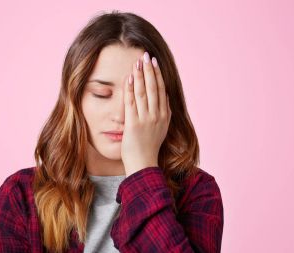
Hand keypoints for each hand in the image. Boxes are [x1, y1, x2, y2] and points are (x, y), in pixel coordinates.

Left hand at [121, 52, 171, 176]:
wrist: (143, 164)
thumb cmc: (149, 148)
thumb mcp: (161, 129)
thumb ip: (163, 114)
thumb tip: (164, 98)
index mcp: (164, 116)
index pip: (161, 90)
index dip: (157, 75)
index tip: (154, 63)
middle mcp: (157, 116)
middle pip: (154, 88)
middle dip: (150, 70)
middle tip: (146, 56)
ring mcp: (146, 120)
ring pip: (143, 93)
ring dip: (140, 76)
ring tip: (138, 62)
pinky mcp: (134, 124)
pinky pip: (132, 103)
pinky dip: (130, 89)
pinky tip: (129, 78)